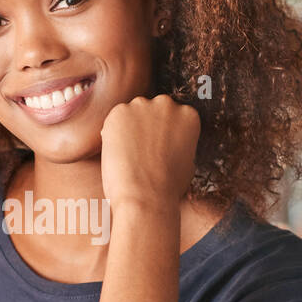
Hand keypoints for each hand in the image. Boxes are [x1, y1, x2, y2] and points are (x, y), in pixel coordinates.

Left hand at [100, 94, 199, 212]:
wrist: (146, 197)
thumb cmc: (168, 188)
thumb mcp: (188, 161)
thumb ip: (179, 142)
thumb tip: (170, 142)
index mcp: (188, 115)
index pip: (172, 117)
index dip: (162, 134)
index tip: (157, 148)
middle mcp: (167, 104)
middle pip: (152, 111)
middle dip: (146, 128)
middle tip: (141, 152)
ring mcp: (142, 105)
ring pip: (131, 114)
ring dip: (128, 129)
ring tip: (129, 156)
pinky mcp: (119, 112)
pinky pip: (113, 120)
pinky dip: (112, 134)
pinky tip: (118, 153)